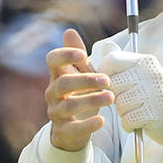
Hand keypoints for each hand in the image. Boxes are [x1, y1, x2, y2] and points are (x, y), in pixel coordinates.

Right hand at [44, 29, 113, 151]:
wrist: (73, 131)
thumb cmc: (79, 96)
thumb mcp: (82, 76)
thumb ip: (79, 58)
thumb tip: (69, 31)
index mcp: (57, 75)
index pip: (52, 60)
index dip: (64, 55)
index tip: (82, 55)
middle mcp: (53, 93)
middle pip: (63, 83)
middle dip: (86, 80)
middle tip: (107, 80)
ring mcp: (56, 112)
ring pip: (68, 105)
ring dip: (91, 100)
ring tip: (110, 97)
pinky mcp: (63, 131)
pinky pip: (73, 128)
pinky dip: (88, 125)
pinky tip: (102, 120)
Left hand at [98, 50, 162, 153]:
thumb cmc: (153, 98)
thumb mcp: (141, 75)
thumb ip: (122, 63)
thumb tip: (107, 45)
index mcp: (147, 62)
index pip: (112, 60)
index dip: (104, 75)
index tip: (110, 84)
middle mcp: (152, 74)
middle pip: (113, 84)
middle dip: (116, 97)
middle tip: (130, 101)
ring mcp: (156, 94)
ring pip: (119, 104)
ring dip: (123, 113)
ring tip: (137, 111)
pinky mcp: (156, 114)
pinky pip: (126, 120)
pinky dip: (129, 125)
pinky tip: (140, 122)